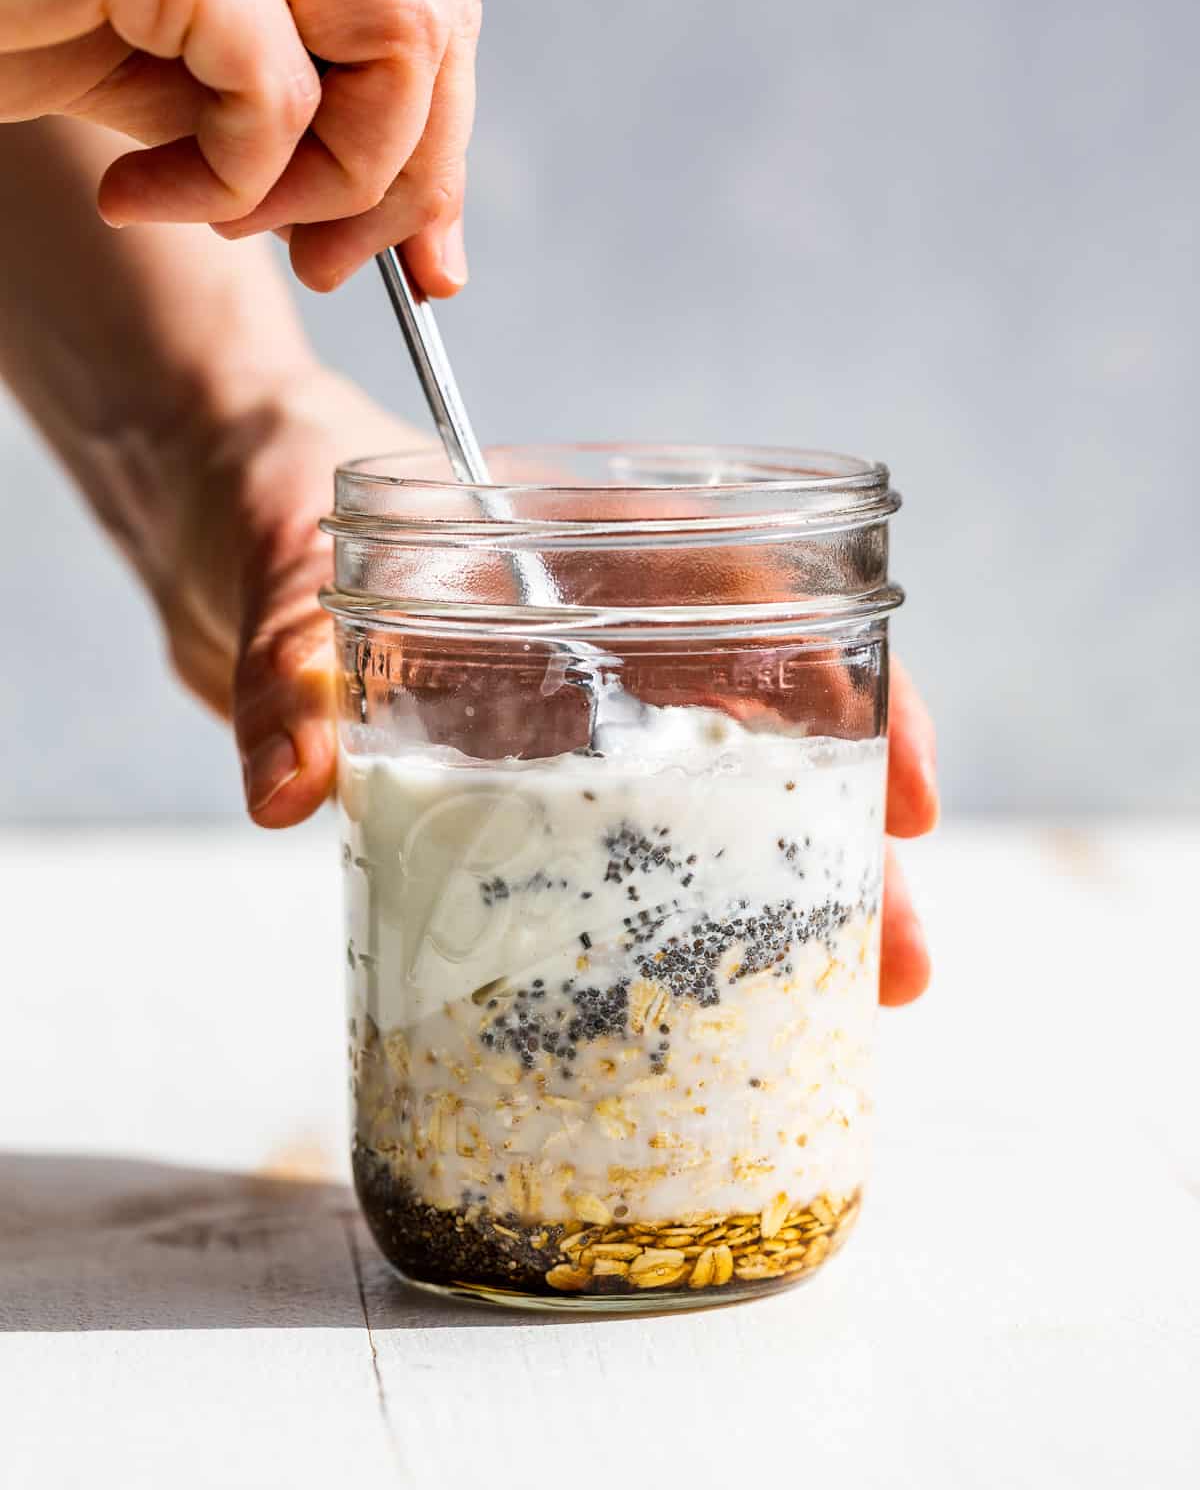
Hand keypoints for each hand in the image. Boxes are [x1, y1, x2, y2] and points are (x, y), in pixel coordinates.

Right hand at [0, 0, 479, 294]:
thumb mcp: (161, 71)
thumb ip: (274, 116)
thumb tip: (376, 221)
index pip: (428, 1)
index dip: (442, 148)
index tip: (430, 267)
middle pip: (441, 23)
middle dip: (407, 182)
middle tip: (327, 268)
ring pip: (402, 46)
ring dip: (328, 182)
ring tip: (220, 219)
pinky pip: (279, 96)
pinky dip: (231, 183)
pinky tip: (139, 193)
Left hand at [162, 375, 934, 1007]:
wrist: (199, 506)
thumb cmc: (254, 492)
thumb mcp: (274, 563)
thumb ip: (280, 663)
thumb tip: (287, 790)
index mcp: (580, 552)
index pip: (759, 605)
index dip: (853, 694)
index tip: (904, 791)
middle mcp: (591, 634)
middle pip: (761, 732)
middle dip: (840, 842)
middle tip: (900, 957)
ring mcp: (555, 710)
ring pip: (702, 801)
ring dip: (781, 894)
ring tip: (846, 998)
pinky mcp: (499, 776)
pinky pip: (602, 845)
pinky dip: (663, 911)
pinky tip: (704, 987)